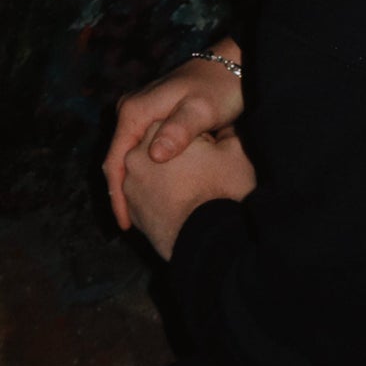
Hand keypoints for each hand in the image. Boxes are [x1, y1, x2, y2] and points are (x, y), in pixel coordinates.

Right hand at [103, 45, 244, 230]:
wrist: (233, 65)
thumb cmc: (220, 88)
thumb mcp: (202, 109)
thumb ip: (179, 130)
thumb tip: (154, 156)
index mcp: (135, 111)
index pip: (116, 159)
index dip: (118, 194)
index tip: (124, 223)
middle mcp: (132, 111)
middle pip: (117, 160)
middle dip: (121, 194)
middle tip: (130, 227)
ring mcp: (142, 114)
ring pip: (128, 157)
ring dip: (130, 185)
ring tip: (138, 217)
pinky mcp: (154, 118)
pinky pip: (139, 151)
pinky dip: (142, 172)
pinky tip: (150, 192)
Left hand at [122, 120, 257, 260]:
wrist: (209, 241)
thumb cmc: (223, 191)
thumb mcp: (236, 150)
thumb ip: (226, 130)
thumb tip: (224, 129)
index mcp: (156, 132)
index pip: (177, 125)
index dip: (199, 138)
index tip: (212, 152)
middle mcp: (134, 155)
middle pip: (160, 148)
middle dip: (178, 156)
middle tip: (204, 173)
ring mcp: (129, 186)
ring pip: (152, 173)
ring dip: (168, 178)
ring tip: (194, 192)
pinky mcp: (132, 211)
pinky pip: (147, 197)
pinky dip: (161, 198)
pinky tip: (182, 205)